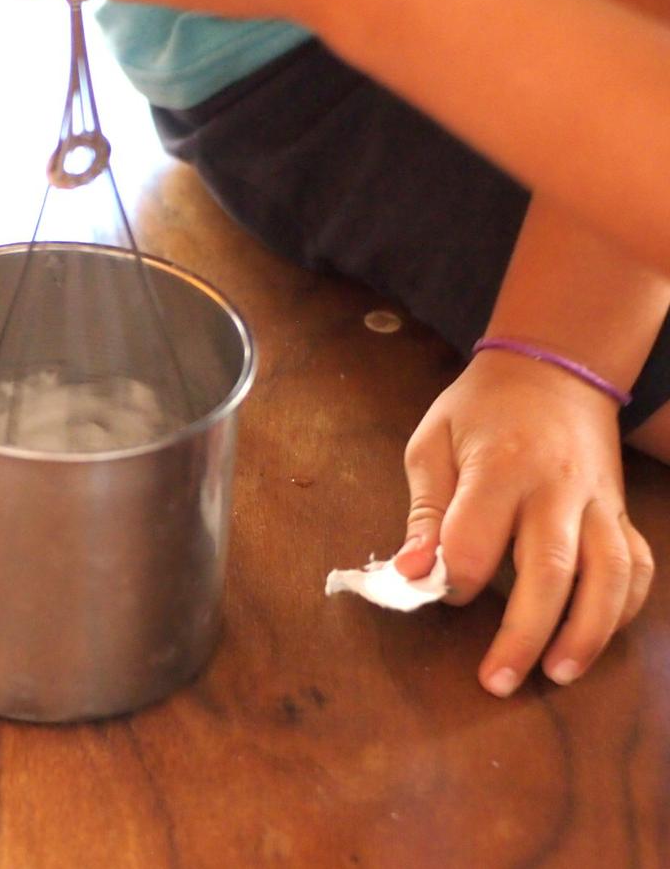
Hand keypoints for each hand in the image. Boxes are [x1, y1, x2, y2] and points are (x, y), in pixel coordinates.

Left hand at [394, 350, 654, 696]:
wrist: (553, 367)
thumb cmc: (478, 408)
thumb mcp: (432, 443)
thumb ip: (424, 511)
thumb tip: (411, 572)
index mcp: (499, 469)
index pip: (476, 545)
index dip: (454, 580)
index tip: (437, 590)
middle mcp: (557, 489)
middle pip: (550, 572)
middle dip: (524, 634)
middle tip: (496, 681)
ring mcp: (598, 502)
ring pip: (608, 576)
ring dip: (587, 632)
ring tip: (557, 674)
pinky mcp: (620, 511)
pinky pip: (636, 566)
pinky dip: (624, 607)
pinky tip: (596, 637)